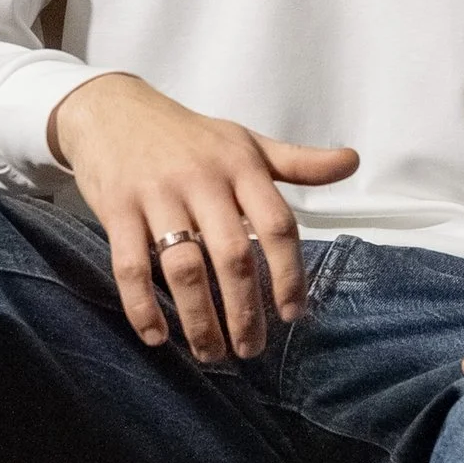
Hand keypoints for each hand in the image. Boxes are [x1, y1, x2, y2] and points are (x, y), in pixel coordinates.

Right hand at [48, 72, 357, 360]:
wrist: (112, 109)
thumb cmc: (189, 136)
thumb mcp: (245, 142)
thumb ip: (297, 162)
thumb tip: (351, 162)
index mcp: (241, 166)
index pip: (277, 224)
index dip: (289, 273)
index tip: (292, 313)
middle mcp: (202, 180)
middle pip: (232, 255)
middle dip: (244, 310)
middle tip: (251, 349)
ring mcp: (157, 195)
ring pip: (183, 267)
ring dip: (199, 318)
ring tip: (211, 352)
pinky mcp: (117, 209)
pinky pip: (130, 266)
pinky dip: (143, 306)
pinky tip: (158, 336)